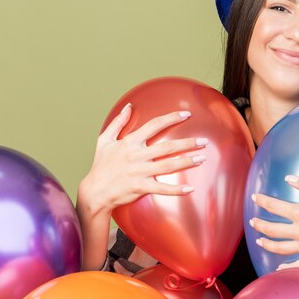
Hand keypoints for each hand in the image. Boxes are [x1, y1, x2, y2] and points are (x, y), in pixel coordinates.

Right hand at [76, 103, 207, 269]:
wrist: (95, 191)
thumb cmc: (100, 165)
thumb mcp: (104, 140)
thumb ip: (118, 122)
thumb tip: (128, 106)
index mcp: (130, 142)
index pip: (154, 125)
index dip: (171, 118)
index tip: (187, 114)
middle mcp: (136, 155)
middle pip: (167, 146)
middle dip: (188, 143)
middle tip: (204, 141)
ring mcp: (139, 171)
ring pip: (168, 165)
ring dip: (187, 161)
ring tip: (202, 158)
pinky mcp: (140, 187)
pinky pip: (162, 188)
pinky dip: (176, 190)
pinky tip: (190, 189)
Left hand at [250, 175, 298, 269]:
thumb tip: (289, 179)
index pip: (275, 206)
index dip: (262, 201)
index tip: (255, 198)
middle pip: (272, 229)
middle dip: (259, 224)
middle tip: (253, 221)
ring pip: (279, 248)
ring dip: (267, 243)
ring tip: (260, 240)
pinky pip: (296, 265)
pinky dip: (285, 267)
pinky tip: (278, 268)